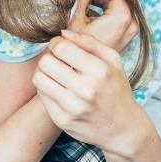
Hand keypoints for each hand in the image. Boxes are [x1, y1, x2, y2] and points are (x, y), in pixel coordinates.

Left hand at [31, 29, 150, 157]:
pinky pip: (41, 95)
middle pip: (45, 62)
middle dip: (49, 57)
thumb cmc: (116, 88)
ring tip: (55, 73)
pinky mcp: (62, 120)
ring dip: (43, 72)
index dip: (56, 43)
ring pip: (38, 78)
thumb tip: (62, 33)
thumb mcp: (113, 61)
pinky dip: (47, 88)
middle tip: (57, 60)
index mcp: (99, 71)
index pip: (61, 47)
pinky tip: (58, 89)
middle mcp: (86, 90)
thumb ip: (89, 42)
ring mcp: (72, 107)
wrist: (122, 127)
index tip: (60, 47)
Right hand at [67, 0, 138, 52]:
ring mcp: (130, 29)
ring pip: (119, 5)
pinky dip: (107, 9)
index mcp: (122, 16)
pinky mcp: (126, 34)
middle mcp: (131, 22)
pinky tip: (90, 9)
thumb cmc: (78, 47)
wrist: (82, 71)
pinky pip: (119, 15)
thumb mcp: (78, 16)